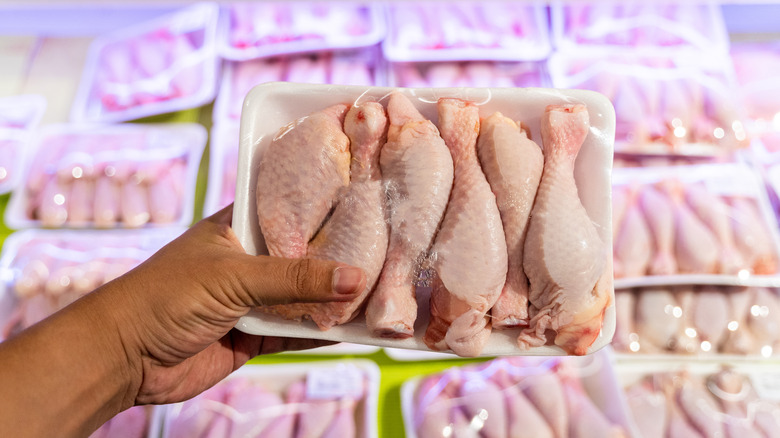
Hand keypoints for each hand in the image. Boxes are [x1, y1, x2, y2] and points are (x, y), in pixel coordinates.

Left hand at [100, 204, 365, 405]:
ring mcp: (251, 299)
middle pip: (302, 258)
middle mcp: (248, 261)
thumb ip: (294, 278)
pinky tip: (350, 329)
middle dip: (336, 260)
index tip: (367, 205)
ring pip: (302, 297)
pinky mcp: (251, 335)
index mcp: (238, 228)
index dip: (325, 209)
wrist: (125, 357)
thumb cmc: (167, 296)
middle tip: (384, 253)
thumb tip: (353, 277)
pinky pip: (294, 332)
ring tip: (376, 293)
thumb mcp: (235, 276)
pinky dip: (319, 333)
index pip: (289, 212)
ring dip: (332, 300)